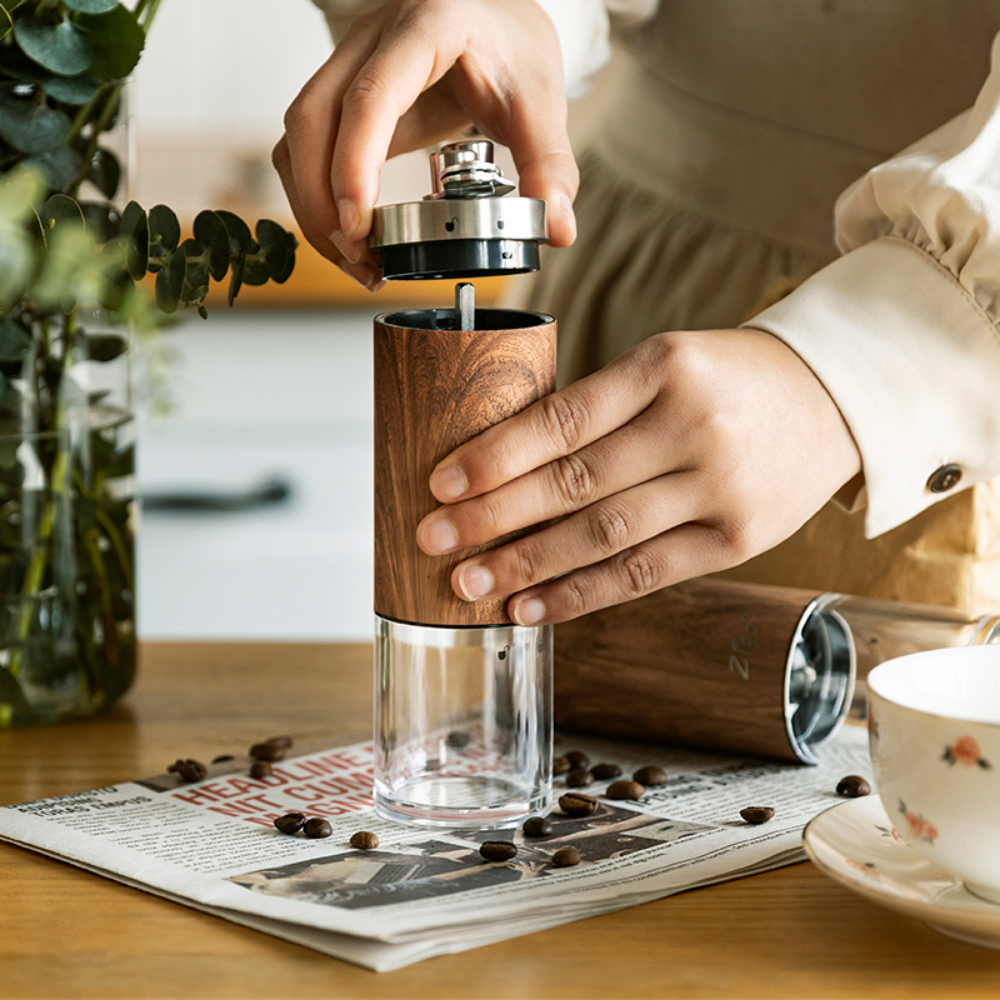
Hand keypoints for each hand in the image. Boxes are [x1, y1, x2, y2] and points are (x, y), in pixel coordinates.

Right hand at [272, 0, 578, 287]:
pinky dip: (314, 195)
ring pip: (299, 133)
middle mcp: (373, 39)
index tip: (358, 223)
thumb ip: (549, 165)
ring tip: (355, 258)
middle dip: (322, 198)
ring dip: (311, 203)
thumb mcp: (540, 102)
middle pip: (314, 117)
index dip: (354, 163)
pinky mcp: (342, 93)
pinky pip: (306, 145)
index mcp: (426, 29)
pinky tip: (348, 235)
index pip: (371, 97)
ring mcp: (349, 62)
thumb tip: (556, 229)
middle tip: (358, 256)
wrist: (497, 17)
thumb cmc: (512, 49)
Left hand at [415, 329, 862, 624]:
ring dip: (527, 565)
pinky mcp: (736, 541)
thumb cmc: (728, 378)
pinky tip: (533, 607)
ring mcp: (720, 490)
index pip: (563, 419)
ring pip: (603, 537)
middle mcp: (693, 429)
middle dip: (494, 517)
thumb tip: (502, 462)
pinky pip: (645, 575)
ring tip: (469, 585)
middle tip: (434, 540)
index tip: (441, 482)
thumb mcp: (667, 361)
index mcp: (665, 367)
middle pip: (575, 484)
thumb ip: (598, 407)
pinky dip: (582, 595)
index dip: (496, 456)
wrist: (834, 397)